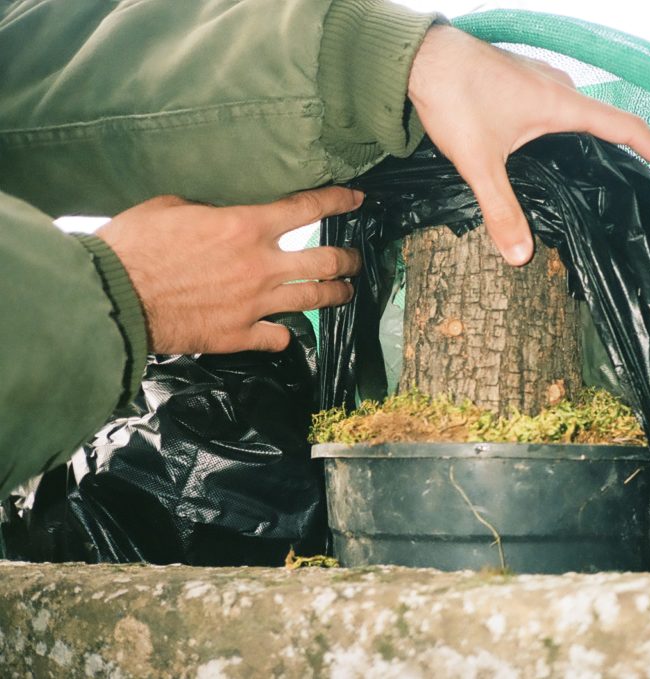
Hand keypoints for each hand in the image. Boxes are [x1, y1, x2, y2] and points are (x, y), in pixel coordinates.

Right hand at [97, 187, 362, 353]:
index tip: (357, 199)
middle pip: (325, 261)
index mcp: (246, 227)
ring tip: (344, 291)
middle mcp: (261, 266)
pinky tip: (285, 332)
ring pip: (312, 299)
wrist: (114, 298)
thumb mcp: (172, 206)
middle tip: (355, 259)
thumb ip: (210, 210)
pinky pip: (278, 337)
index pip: (308, 208)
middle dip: (348, 260)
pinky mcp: (239, 335)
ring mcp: (255, 304)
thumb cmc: (135, 246)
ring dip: (334, 294)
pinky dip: (284, 334)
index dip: (338, 200)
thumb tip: (220, 212)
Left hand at [408, 25, 649, 265]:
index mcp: (564, 105)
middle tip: (648, 186)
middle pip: (611, 122)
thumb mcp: (479, 161)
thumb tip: (520, 258)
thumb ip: (502, 209)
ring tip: (605, 175)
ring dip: (598, 141)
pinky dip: (570, 131)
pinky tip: (553, 153)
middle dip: (634, 154)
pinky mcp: (521, 80)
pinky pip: (559, 107)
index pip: (629, 130)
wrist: (417, 54)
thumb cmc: (453, 98)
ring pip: (582, 114)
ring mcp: (541, 80)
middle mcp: (560, 88)